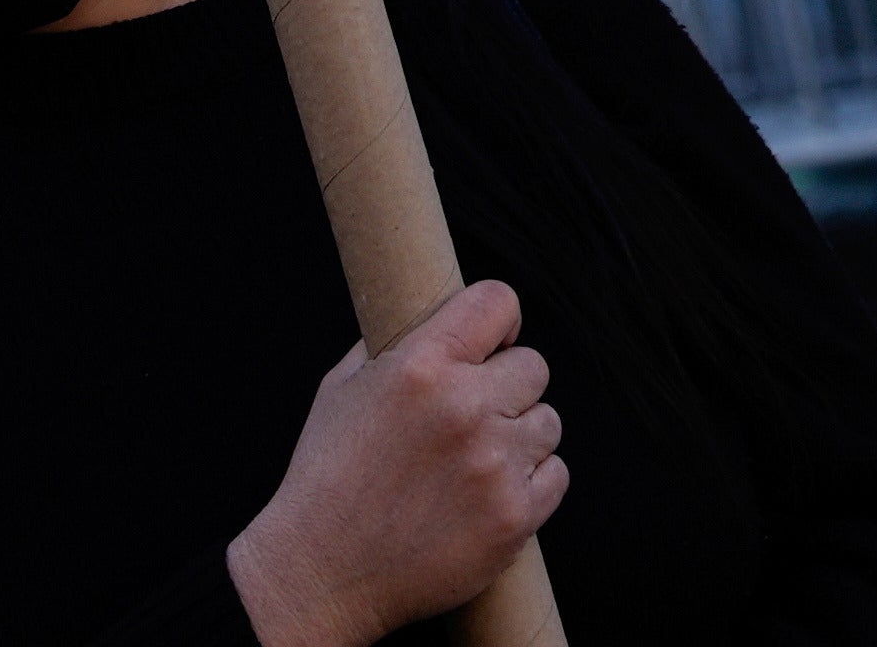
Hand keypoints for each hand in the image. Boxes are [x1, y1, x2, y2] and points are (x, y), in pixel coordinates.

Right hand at [227, 283, 560, 646]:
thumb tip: (437, 317)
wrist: (320, 574)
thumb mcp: (342, 389)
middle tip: (475, 416)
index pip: (498, 302)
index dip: (500, 320)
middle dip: (508, 387)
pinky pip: (556, 475)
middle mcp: (463, 408)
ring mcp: (493, 465)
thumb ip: (394, 345)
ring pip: (548, 422)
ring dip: (520, 437)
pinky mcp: (513, 517)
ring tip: (476, 462)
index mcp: (420, 366)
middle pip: (534, 366)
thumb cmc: (326, 480)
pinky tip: (491, 493)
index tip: (494, 342)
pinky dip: (532, 483)